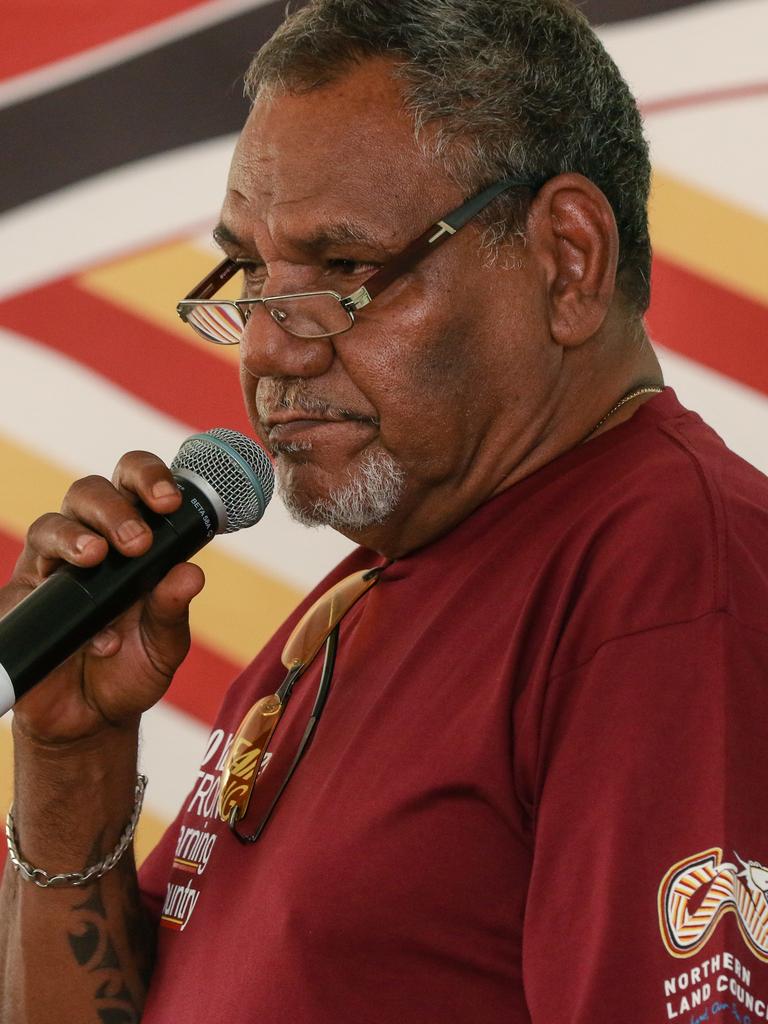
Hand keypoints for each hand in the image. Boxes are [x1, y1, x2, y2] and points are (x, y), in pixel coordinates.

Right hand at [3, 451, 204, 744]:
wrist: (91, 720)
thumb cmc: (132, 669)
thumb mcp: (164, 645)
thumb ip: (173, 610)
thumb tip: (190, 573)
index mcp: (132, 541)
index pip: (135, 485)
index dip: (149, 478)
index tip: (169, 501)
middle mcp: (89, 544)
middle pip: (87, 492)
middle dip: (113, 508)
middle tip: (137, 542)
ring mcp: (50, 570)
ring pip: (49, 524)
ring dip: (74, 535)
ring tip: (97, 556)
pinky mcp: (22, 603)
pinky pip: (28, 585)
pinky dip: (56, 598)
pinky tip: (93, 636)